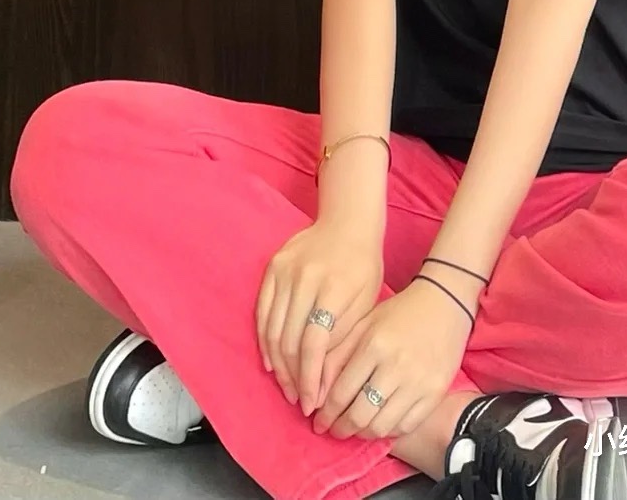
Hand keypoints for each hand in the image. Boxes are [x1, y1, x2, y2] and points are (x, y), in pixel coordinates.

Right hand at [255, 218, 383, 414]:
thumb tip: (323, 385)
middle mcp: (304, 278)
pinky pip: (262, 311)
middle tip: (299, 401)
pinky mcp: (272, 267)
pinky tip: (272, 360)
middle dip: (293, 377)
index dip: (310, 379)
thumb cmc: (363, 266)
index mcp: (333, 288)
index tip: (312, 405)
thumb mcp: (365, 304)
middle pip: (289, 340)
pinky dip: (264, 339)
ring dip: (277, 364)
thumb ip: (343, 342)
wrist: (348, 222)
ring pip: (272, 329)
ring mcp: (284, 270)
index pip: (314, 345)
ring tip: (287, 387)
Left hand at [311, 276, 474, 440]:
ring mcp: (418, 383)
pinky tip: (379, 424)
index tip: (318, 421)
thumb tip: (317, 391)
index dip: (326, 413)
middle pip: (360, 415)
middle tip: (333, 430)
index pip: (341, 392)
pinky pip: (406, 426)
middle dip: (341, 428)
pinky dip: (389, 431)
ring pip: (382, 426)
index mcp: (373, 345)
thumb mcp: (364, 323)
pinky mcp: (435, 393)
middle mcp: (395, 366)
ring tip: (355, 429)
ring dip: (363, 434)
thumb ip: (338, 354)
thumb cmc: (398, 313)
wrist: (444, 304)